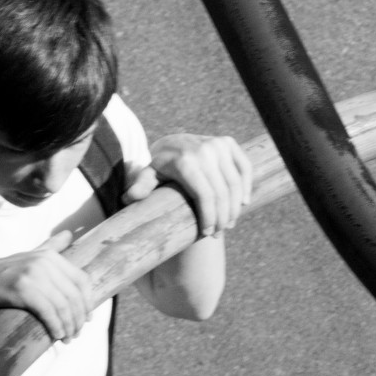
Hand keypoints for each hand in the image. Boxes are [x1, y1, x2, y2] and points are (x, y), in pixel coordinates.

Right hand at [0, 229, 94, 341]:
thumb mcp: (28, 259)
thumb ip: (49, 247)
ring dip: (67, 326)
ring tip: (65, 338)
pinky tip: (54, 335)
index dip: (87, 303)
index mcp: (49, 256)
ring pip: (62, 305)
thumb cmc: (3, 279)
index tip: (85, 320)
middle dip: (77, 319)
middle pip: (74, 295)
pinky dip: (54, 325)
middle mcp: (42, 261)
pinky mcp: (20, 288)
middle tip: (74, 335)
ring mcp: (31, 273)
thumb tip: (69, 234)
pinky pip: (47, 310)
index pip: (82, 281)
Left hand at [132, 134, 253, 236]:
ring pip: (235, 183)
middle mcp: (204, 150)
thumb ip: (140, 185)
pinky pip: (244, 168)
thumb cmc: (159, 167)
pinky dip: (246, 186)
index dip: (209, 217)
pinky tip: (243, 203)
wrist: (172, 143)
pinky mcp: (228, 143)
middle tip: (218, 233)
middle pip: (222, 192)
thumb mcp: (148, 176)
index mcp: (186, 161)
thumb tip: (129, 197)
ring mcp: (218, 144)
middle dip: (222, 217)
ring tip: (228, 224)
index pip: (205, 195)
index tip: (206, 233)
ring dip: (234, 207)